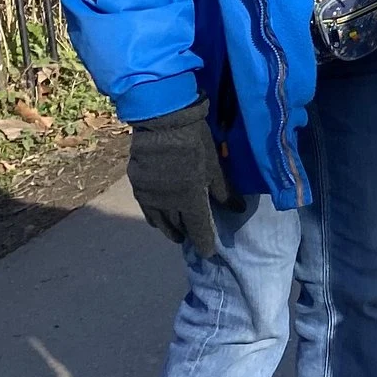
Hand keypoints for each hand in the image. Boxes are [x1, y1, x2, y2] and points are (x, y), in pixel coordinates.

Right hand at [127, 98, 233, 258]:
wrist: (162, 123)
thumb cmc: (194, 143)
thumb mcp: (214, 166)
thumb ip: (224, 191)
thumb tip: (238, 210)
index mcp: (190, 200)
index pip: (198, 230)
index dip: (204, 243)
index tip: (209, 253)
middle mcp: (168, 204)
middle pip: (177, 228)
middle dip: (186, 235)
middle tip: (192, 239)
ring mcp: (150, 197)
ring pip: (160, 222)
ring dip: (169, 229)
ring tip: (177, 233)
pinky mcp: (138, 187)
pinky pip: (147, 210)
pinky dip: (155, 217)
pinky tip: (158, 219)